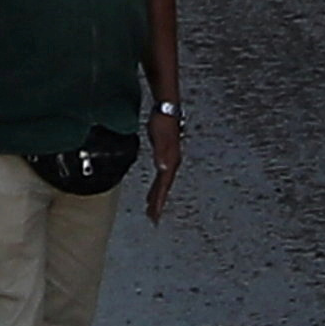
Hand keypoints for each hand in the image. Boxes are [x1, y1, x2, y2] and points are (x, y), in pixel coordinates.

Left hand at [143, 105, 188, 222]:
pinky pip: (162, 176)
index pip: (164, 185)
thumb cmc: (163, 121)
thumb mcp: (159, 136)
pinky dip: (157, 186)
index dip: (158, 200)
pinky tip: (154, 189)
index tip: (154, 214)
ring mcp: (171, 159)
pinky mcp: (166, 155)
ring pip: (164, 183)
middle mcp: (173, 162)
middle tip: (152, 218)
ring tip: (152, 208)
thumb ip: (162, 152)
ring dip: (158, 196)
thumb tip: (163, 168)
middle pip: (164, 187)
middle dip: (158, 203)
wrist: (167, 108)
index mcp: (171, 160)